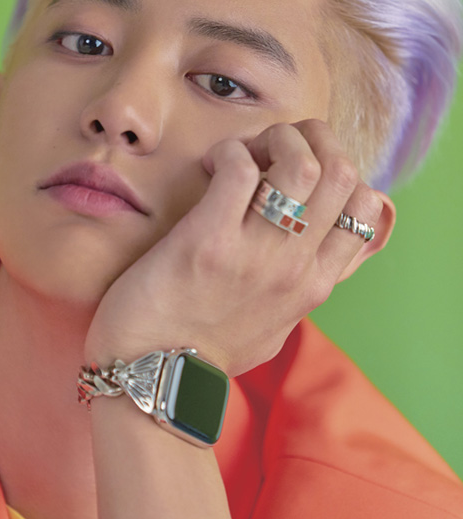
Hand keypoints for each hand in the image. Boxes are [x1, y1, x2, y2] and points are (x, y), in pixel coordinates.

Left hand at [84, 120, 387, 376]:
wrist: (153, 379)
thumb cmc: (206, 349)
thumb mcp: (276, 326)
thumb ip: (302, 290)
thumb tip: (321, 262)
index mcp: (315, 285)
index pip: (365, 206)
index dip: (338, 169)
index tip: (299, 171)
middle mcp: (296, 268)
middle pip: (342, 173)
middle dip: (311, 141)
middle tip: (271, 147)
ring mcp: (257, 256)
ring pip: (302, 163)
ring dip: (274, 139)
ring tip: (243, 152)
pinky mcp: (209, 242)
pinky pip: (240, 169)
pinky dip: (230, 153)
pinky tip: (211, 166)